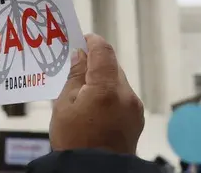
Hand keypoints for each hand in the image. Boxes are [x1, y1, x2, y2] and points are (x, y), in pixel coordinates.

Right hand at [49, 34, 143, 153]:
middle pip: (112, 66)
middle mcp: (126, 94)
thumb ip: (75, 76)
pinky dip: (110, 94)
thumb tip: (80, 55)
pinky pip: (122, 96)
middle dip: (95, 62)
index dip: (92, 41)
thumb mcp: (64, 104)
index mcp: (106, 88)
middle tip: (76, 66)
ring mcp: (134, 108)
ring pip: (118, 81)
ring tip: (83, 90)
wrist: (95, 172)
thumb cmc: (74, 141)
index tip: (80, 40)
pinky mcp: (136, 119)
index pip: (103, 51)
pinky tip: (95, 105)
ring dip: (103, 79)